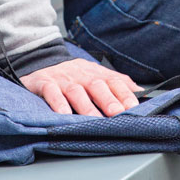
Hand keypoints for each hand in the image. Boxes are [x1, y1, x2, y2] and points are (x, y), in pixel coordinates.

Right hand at [20, 58, 142, 116]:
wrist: (40, 59)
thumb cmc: (72, 74)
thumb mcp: (94, 74)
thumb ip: (116, 82)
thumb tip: (140, 91)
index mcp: (95, 73)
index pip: (114, 81)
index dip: (124, 94)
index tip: (134, 107)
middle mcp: (81, 75)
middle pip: (97, 85)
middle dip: (109, 100)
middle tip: (118, 113)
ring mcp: (63, 79)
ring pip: (76, 91)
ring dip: (86, 106)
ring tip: (94, 120)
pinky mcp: (44, 83)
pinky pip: (51, 92)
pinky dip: (58, 102)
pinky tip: (63, 113)